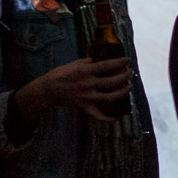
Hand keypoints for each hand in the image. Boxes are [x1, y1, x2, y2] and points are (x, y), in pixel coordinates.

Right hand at [13, 56, 130, 122]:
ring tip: (128, 86)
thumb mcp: (74, 63)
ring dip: (122, 92)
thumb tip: (100, 59)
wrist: (48, 90)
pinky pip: (99, 115)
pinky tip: (117, 116)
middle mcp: (88, 84)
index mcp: (85, 71)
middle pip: (112, 81)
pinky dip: (109, 118)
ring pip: (110, 97)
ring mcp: (88, 97)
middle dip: (124, 76)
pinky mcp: (85, 107)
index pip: (107, 65)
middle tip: (128, 72)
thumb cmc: (60, 74)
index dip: (119, 62)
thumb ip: (88, 62)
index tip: (127, 60)